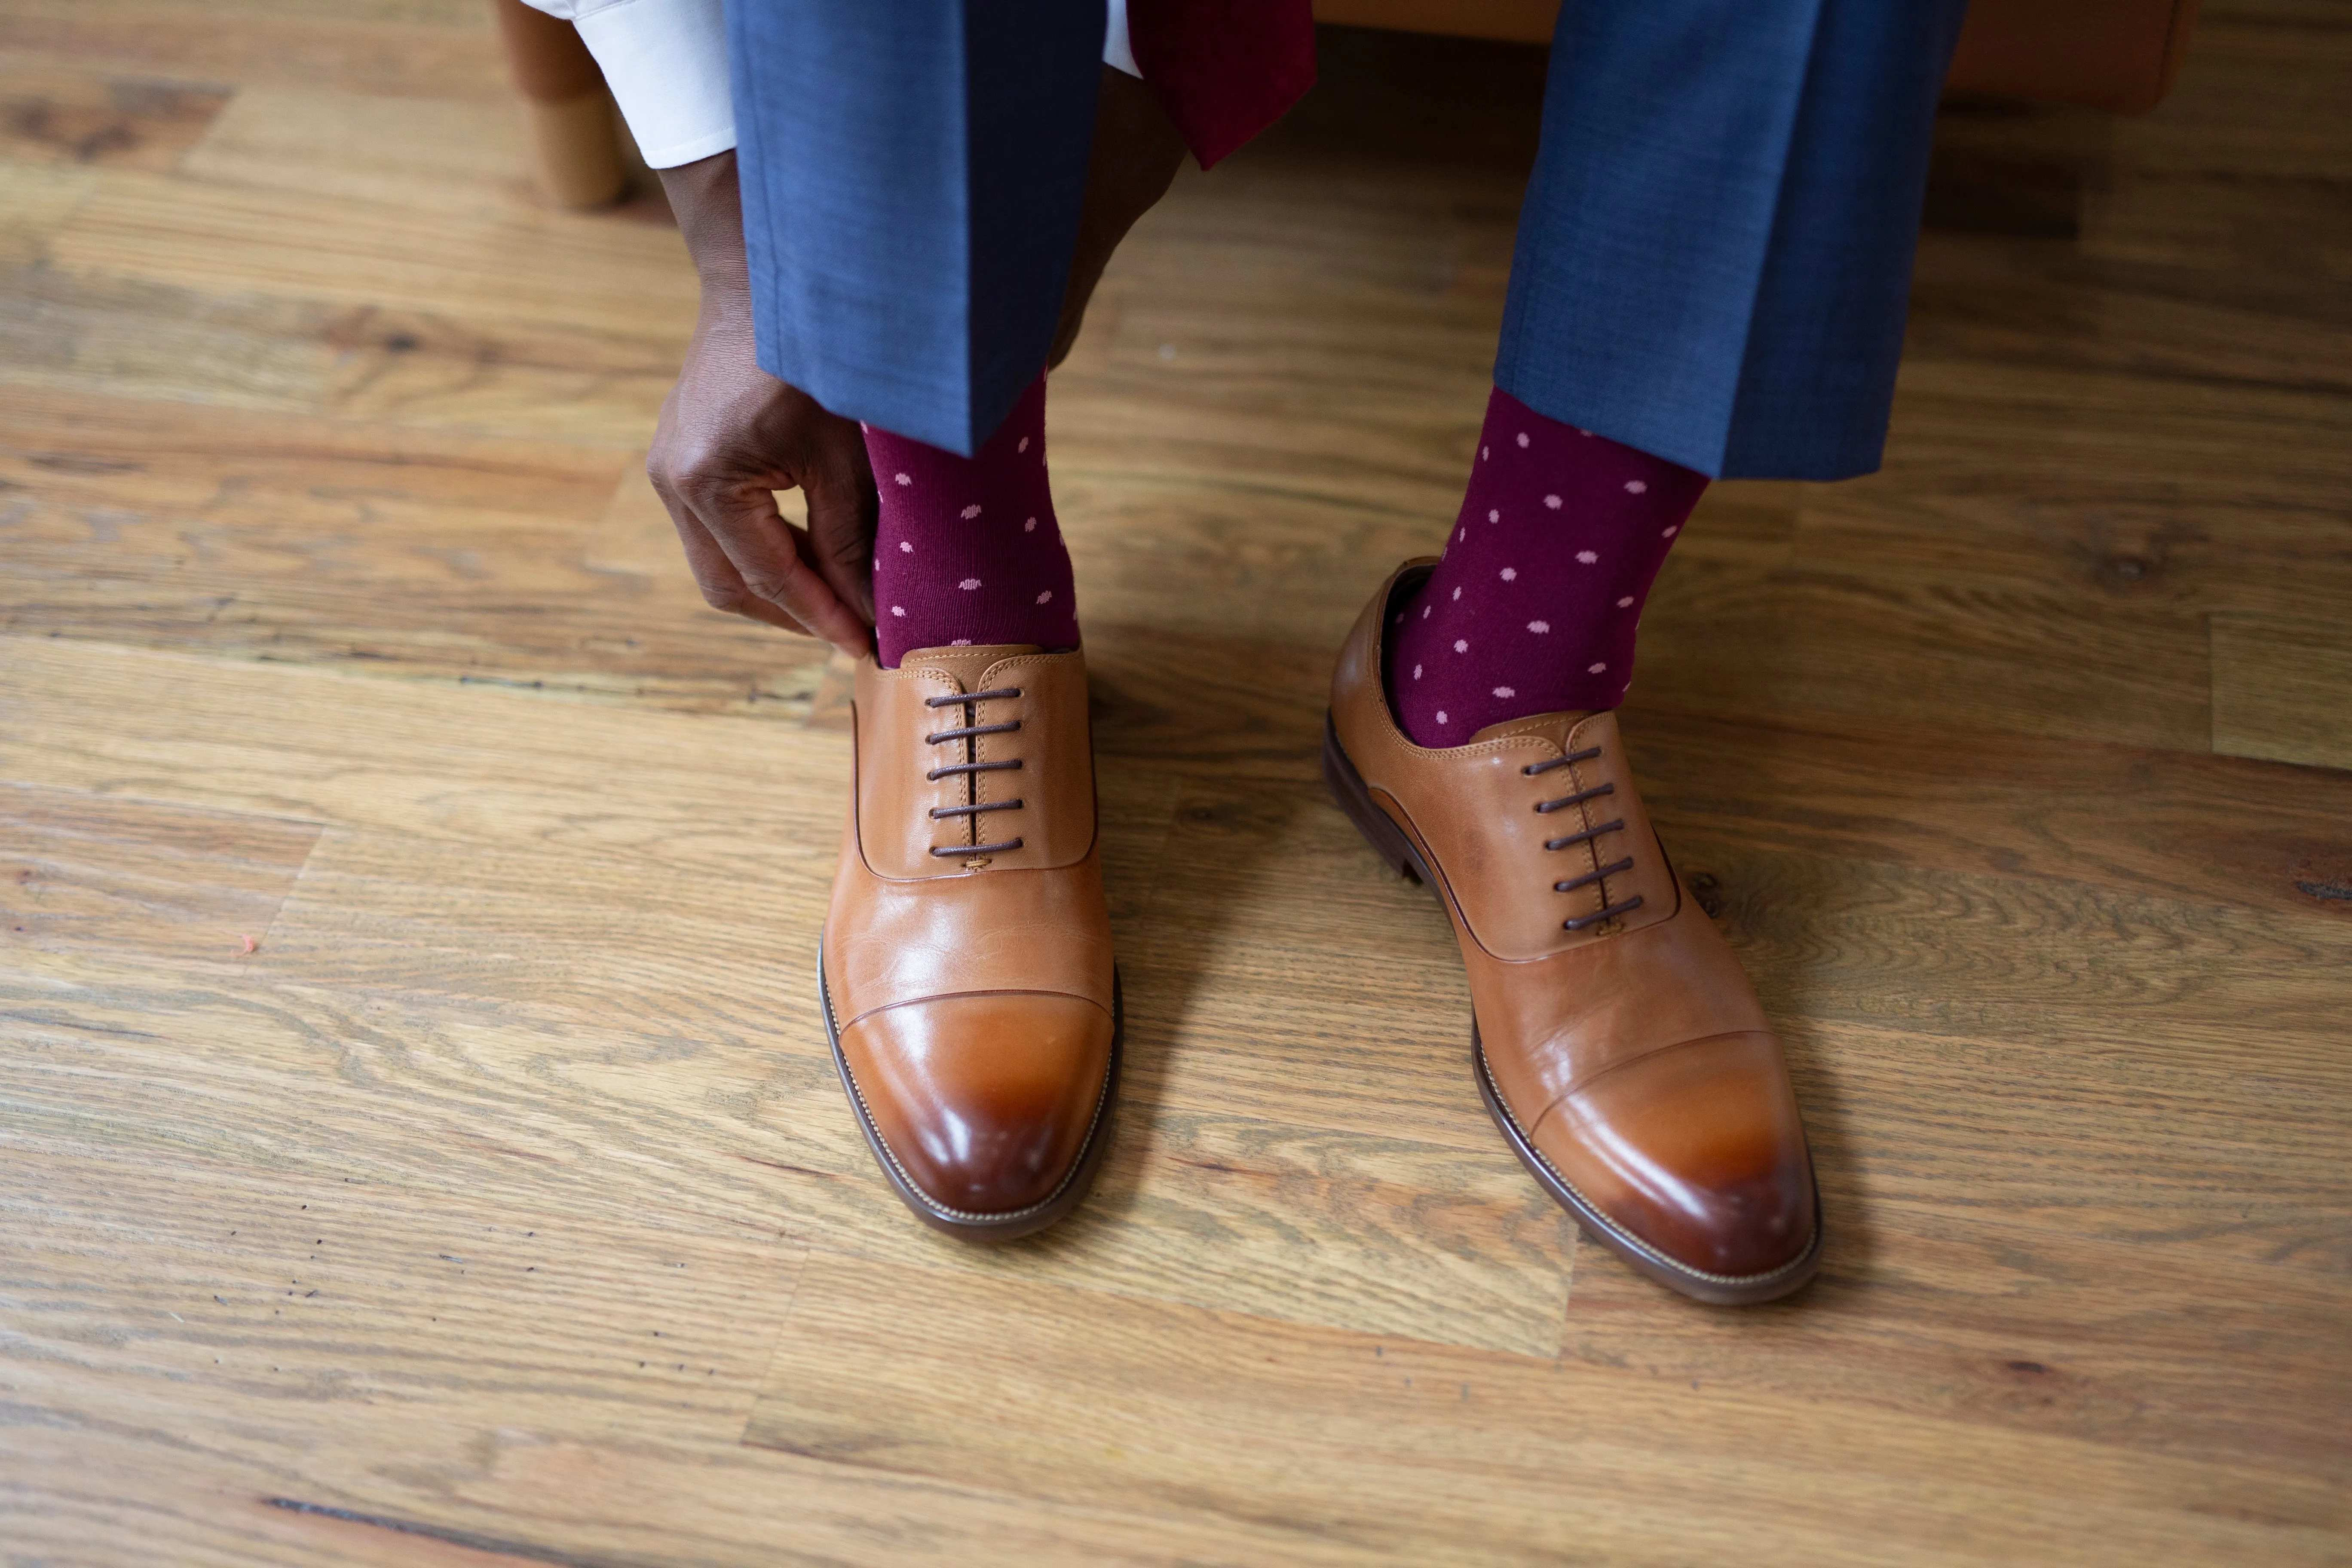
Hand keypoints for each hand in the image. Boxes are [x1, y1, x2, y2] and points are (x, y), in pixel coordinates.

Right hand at [648, 151, 876, 655]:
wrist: (765, 275)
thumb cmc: (814, 354)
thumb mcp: (845, 453)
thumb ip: (851, 537)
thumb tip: (873, 610)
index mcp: (706, 479)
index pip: (770, 579)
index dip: (824, 619)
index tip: (869, 649)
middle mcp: (672, 481)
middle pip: (729, 587)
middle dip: (794, 614)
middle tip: (857, 632)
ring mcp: (668, 468)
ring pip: (721, 565)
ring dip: (780, 586)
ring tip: (842, 599)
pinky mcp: (681, 456)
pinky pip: (721, 530)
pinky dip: (768, 551)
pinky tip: (816, 555)